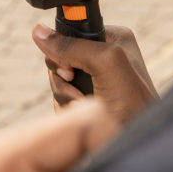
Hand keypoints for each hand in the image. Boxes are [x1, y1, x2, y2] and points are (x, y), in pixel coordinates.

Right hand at [33, 24, 157, 122]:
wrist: (134, 140)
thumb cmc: (132, 103)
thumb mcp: (104, 63)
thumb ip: (72, 46)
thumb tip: (38, 31)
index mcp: (112, 38)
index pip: (69, 32)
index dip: (62, 51)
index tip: (70, 71)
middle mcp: (103, 56)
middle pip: (59, 58)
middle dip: (63, 80)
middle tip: (78, 92)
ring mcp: (94, 79)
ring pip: (58, 81)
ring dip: (66, 97)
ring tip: (85, 106)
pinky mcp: (87, 99)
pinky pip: (61, 99)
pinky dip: (67, 109)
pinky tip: (83, 115)